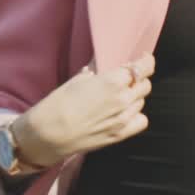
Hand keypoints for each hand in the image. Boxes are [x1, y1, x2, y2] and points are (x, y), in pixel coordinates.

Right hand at [11, 53, 155, 167]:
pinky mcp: (120, 135)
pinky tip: (124, 113)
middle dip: (137, 79)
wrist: (49, 134)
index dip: (145, 62)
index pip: (142, 68)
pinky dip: (136, 115)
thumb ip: (96, 72)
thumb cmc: (59, 104)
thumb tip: (101, 66)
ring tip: (118, 97)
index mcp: (113, 81)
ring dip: (134, 96)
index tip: (144, 59)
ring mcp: (124, 119)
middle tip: (126, 79)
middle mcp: (123, 99)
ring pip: (141, 102)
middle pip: (144, 85)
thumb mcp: (77, 80)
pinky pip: (141, 121)